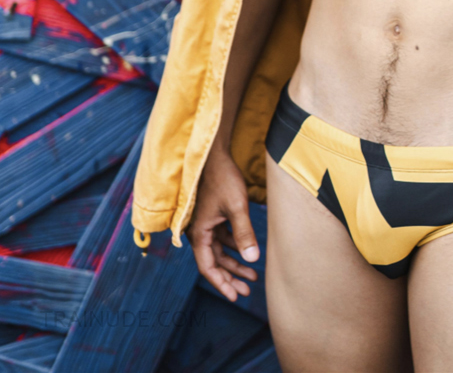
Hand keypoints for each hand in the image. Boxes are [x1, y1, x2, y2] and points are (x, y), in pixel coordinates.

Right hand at [186, 142, 259, 301]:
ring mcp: (206, 224)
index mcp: (199, 233)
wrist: (216, 155)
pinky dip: (235, 246)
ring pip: (220, 251)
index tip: (234, 297)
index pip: (208, 267)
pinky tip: (249, 251)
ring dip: (235, 263)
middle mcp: (199, 232)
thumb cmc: (224, 179)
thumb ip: (244, 234)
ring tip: (253, 276)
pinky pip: (223, 238)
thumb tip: (252, 260)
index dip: (221, 283)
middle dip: (230, 277)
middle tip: (247, 291)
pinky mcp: (214, 215)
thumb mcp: (236, 207)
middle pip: (214, 262)